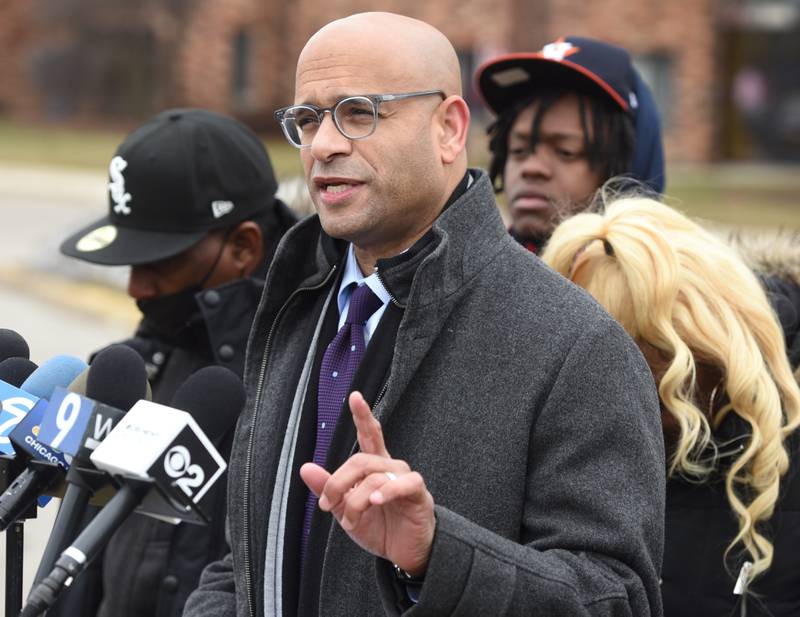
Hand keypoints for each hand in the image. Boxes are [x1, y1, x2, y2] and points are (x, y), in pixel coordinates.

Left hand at [300, 391, 434, 575]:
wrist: (402, 554)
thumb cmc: (379, 528)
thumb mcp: (345, 511)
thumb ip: (328, 489)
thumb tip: (305, 468)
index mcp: (374, 467)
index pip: (369, 435)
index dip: (362, 416)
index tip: (355, 397)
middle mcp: (390, 467)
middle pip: (361, 459)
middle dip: (338, 482)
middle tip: (328, 504)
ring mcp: (405, 478)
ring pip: (375, 476)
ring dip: (356, 501)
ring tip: (351, 520)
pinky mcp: (418, 493)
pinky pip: (404, 483)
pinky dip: (388, 491)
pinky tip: (377, 500)